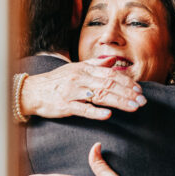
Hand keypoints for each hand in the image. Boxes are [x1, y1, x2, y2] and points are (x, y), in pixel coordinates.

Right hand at [20, 57, 145, 120]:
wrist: (32, 91)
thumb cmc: (55, 81)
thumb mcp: (75, 68)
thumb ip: (95, 64)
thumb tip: (113, 60)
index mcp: (84, 69)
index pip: (110, 74)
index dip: (127, 82)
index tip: (139, 90)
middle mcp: (80, 78)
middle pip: (109, 84)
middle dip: (128, 93)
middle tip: (142, 101)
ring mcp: (72, 92)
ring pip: (99, 96)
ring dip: (119, 102)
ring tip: (133, 107)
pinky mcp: (65, 105)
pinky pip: (82, 109)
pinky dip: (96, 112)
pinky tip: (108, 115)